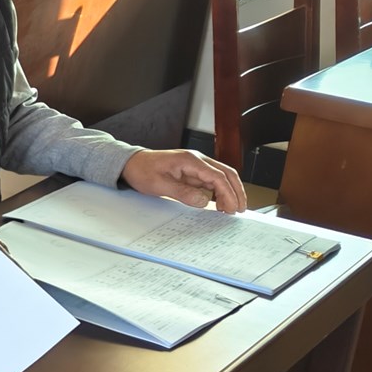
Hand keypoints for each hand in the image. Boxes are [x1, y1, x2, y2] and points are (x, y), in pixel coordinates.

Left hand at [122, 149, 244, 213]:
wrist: (131, 163)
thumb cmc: (142, 171)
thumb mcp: (159, 184)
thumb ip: (182, 193)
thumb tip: (204, 202)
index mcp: (191, 161)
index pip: (218, 176)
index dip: (228, 193)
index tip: (232, 208)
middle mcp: (197, 160)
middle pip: (226, 173)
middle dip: (236, 191)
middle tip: (239, 210)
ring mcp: (196, 166)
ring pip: (222, 177)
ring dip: (229, 192)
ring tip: (229, 210)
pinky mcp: (193, 172)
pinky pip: (212, 181)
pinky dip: (219, 192)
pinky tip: (219, 204)